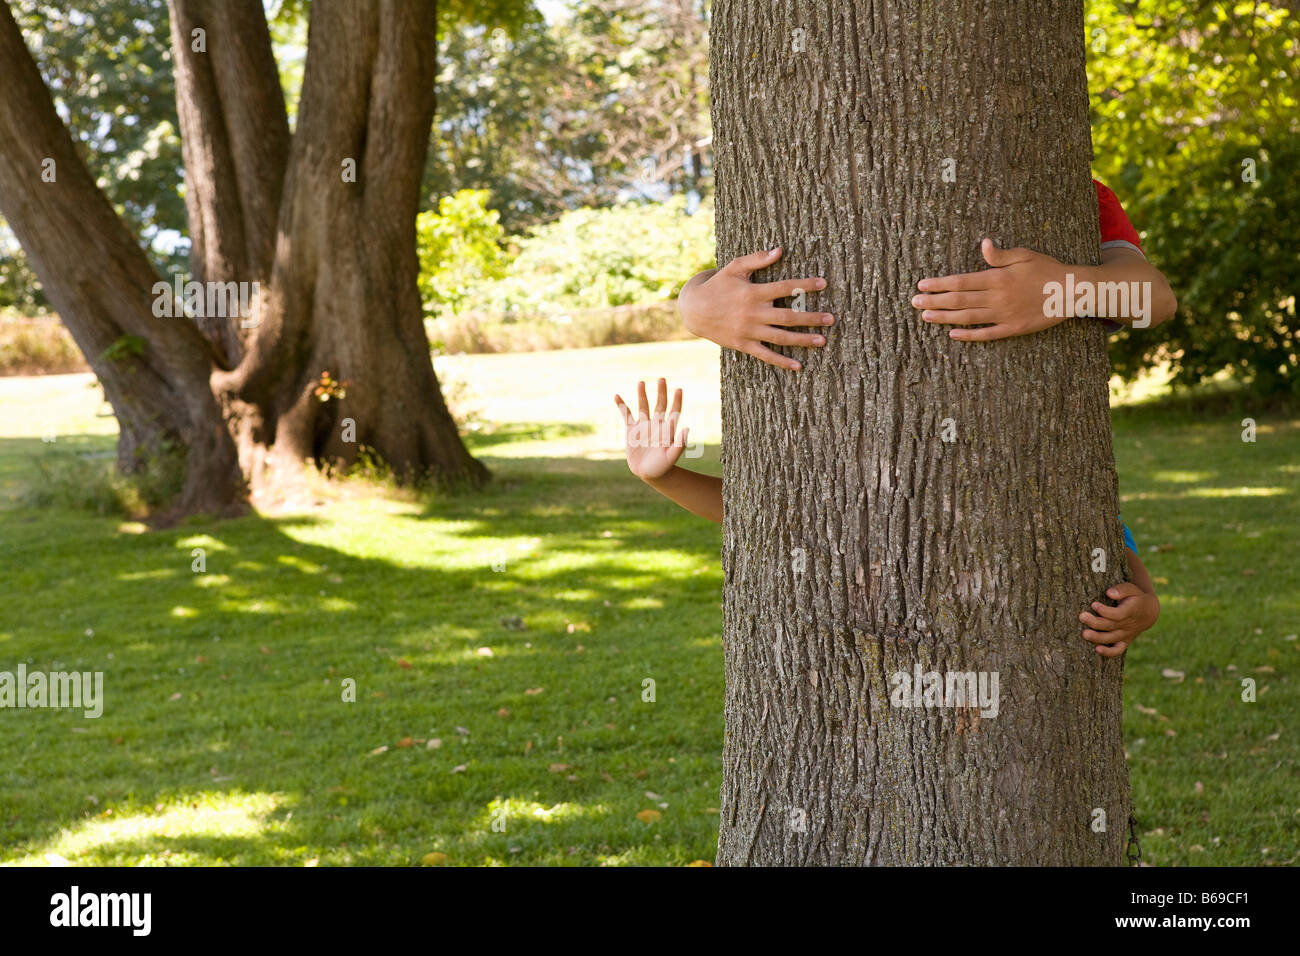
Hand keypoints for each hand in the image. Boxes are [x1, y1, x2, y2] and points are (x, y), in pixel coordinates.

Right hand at [614, 378, 689, 480]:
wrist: (649, 473)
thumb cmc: (663, 466)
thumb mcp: (671, 457)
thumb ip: (679, 444)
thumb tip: (687, 428)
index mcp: (667, 429)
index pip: (673, 411)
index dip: (677, 400)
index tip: (679, 389)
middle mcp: (656, 424)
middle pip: (659, 404)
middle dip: (661, 392)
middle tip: (661, 379)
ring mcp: (643, 426)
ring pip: (643, 406)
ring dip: (642, 394)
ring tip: (641, 382)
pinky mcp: (631, 430)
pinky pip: (626, 415)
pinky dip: (621, 406)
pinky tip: (616, 396)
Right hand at [679, 247, 833, 369]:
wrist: (694, 310)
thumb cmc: (718, 285)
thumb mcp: (734, 268)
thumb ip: (757, 259)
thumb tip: (780, 250)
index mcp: (754, 292)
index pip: (785, 287)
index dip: (805, 285)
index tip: (824, 283)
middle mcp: (754, 313)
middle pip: (788, 316)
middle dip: (811, 318)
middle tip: (831, 319)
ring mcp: (749, 331)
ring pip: (781, 337)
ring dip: (803, 340)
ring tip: (822, 341)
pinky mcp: (744, 344)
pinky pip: (766, 355)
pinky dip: (781, 361)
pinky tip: (798, 365)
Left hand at [913, 238, 1069, 341]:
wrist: (1071, 292)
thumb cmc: (1047, 269)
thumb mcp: (1024, 255)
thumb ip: (1000, 254)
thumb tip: (982, 243)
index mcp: (997, 278)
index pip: (960, 282)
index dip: (939, 284)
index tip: (922, 284)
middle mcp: (997, 298)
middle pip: (958, 301)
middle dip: (934, 301)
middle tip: (914, 302)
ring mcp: (1004, 315)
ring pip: (967, 318)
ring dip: (944, 317)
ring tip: (925, 316)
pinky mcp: (1013, 329)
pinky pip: (986, 334)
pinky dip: (968, 335)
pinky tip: (952, 334)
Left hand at [1079, 582, 1159, 656]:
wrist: (1149, 612)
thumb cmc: (1136, 597)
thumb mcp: (1132, 589)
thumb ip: (1121, 590)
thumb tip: (1109, 592)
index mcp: (1130, 612)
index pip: (1117, 614)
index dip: (1105, 611)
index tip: (1093, 604)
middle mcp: (1128, 625)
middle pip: (1110, 626)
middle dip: (1095, 622)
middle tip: (1082, 616)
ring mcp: (1126, 634)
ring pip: (1111, 638)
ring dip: (1097, 638)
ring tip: (1084, 634)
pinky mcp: (1124, 641)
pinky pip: (1118, 650)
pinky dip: (1108, 652)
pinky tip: (1097, 650)